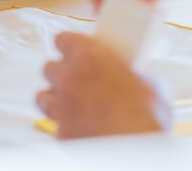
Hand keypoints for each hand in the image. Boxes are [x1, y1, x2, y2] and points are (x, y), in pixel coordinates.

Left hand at [36, 32, 165, 138]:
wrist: (134, 151)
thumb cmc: (145, 116)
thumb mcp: (148, 85)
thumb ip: (131, 75)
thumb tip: (136, 80)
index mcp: (88, 55)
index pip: (63, 39)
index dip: (69, 45)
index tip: (76, 50)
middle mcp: (68, 77)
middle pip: (49, 68)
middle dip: (61, 74)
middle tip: (78, 81)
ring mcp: (61, 107)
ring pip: (43, 97)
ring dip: (55, 99)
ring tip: (71, 105)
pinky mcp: (60, 134)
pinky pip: (55, 127)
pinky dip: (64, 127)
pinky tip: (79, 130)